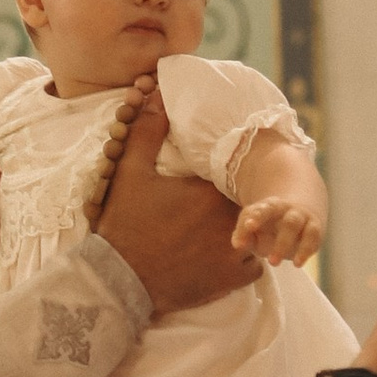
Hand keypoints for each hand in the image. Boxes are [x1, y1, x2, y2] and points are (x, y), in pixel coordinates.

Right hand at [95, 86, 262, 313]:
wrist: (119, 280)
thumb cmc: (125, 224)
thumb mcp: (130, 172)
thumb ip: (147, 132)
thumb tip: (157, 97)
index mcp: (211, 192)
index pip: (234, 176)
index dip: (223, 180)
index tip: (209, 185)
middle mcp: (230, 220)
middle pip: (247, 206)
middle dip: (234, 206)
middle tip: (212, 212)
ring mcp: (235, 252)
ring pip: (256, 236)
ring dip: (245, 234)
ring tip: (223, 235)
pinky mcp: (232, 280)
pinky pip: (254, 267)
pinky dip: (244, 263)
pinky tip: (225, 259)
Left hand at [233, 194, 322, 268]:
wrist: (298, 214)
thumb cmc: (268, 225)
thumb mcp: (254, 227)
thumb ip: (243, 233)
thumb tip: (237, 244)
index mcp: (270, 206)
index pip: (264, 209)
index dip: (256, 216)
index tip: (249, 226)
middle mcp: (289, 210)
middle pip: (288, 222)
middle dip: (280, 242)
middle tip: (270, 261)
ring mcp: (303, 218)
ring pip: (298, 228)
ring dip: (287, 245)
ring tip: (274, 263)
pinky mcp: (314, 229)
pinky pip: (313, 238)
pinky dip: (306, 250)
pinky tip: (297, 263)